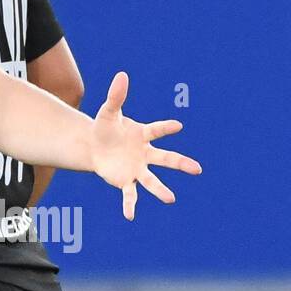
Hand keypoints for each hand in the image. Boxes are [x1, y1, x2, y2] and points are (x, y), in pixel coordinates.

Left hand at [89, 71, 201, 219]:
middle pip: (166, 159)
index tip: (178, 125)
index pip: (157, 130)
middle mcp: (145, 154)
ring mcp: (136, 168)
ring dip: (160, 190)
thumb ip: (116, 96)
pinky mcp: (125, 180)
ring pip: (152, 180)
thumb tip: (122, 74)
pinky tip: (130, 216)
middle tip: (197, 169)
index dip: (166, 127)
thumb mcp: (108, 112)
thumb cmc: (105, 128)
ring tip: (171, 199)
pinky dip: (130, 204)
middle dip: (181, 163)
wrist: (93, 146)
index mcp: (143, 135)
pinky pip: (130, 194)